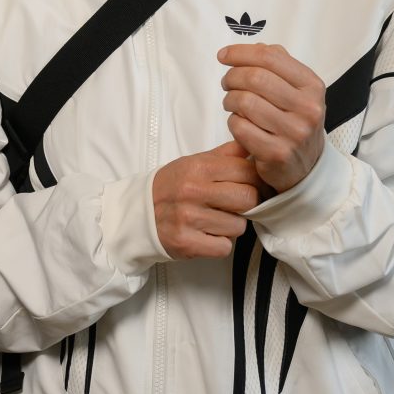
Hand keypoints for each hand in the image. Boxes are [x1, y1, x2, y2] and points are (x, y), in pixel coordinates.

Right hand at [151, 141, 260, 258]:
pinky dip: (219, 244)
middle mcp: (193, 191)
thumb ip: (226, 154)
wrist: (138, 214)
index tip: (251, 185)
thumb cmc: (172, 187)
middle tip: (236, 205)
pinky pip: (224, 248)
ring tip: (215, 220)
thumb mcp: (194, 162)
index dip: (255, 180)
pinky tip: (206, 235)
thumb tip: (253, 145)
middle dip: (248, 204)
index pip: (247, 171)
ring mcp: (189, 218)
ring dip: (232, 226)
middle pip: (249, 199)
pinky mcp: (186, 243)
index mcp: (198, 168)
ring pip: (239, 227)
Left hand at [218, 43, 325, 194]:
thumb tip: (256, 47)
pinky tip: (238, 124)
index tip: (223, 56)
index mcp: (312, 86)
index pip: (271, 57)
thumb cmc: (294, 122)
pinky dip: (232, 122)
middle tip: (226, 83)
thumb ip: (279, 65)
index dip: (241, 53)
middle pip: (254, 77)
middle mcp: (308, 108)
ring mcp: (294, 132)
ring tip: (232, 104)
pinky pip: (239, 127)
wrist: (307, 168)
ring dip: (229, 100)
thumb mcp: (297, 92)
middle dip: (231, 77)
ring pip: (244, 102)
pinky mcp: (277, 153)